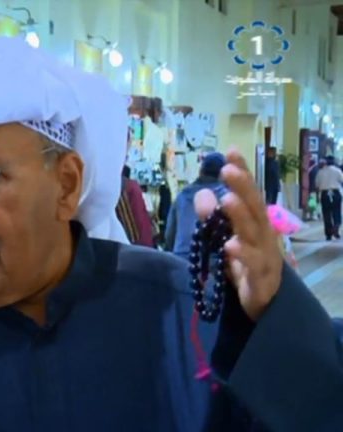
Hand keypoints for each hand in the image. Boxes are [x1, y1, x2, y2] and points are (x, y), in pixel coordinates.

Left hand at [194, 149, 283, 321]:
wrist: (267, 306)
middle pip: (254, 208)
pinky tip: (230, 245)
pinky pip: (252, 265)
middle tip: (228, 170)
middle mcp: (264, 236)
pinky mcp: (261, 279)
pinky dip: (242, 255)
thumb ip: (214, 219)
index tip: (230, 151)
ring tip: (226, 199)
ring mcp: (265, 257)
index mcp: (256, 224)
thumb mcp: (226, 240)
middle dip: (242, 188)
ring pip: (254, 233)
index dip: (242, 173)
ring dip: (240, 216)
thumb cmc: (247, 267)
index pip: (249, 194)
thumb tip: (201, 194)